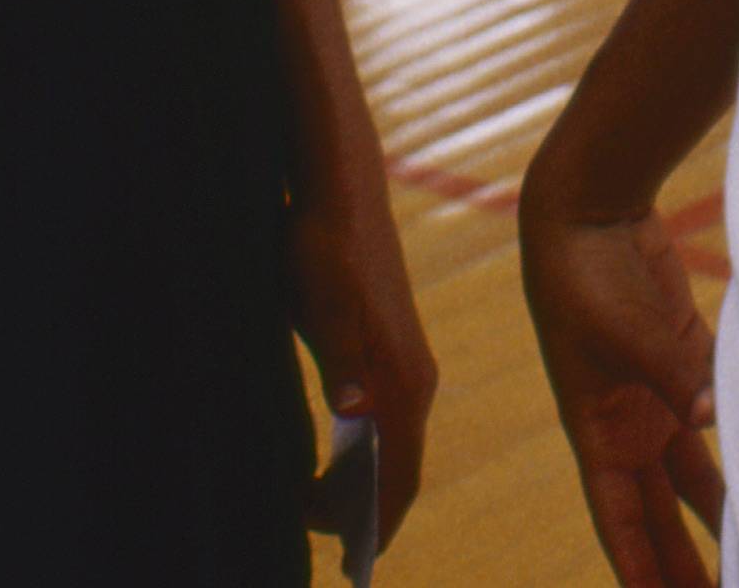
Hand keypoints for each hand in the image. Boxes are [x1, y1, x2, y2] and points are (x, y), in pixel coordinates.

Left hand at [292, 167, 438, 545]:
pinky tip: (338, 457)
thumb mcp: (323, 305)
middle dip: (369, 514)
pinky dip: (367, 452)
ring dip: (366, 484)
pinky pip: (388, 419)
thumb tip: (355, 414)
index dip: (375, 521)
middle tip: (329, 549)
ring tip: (326, 514)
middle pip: (402, 467)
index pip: (401, 473)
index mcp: (403, 378)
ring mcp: (407, 362)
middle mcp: (416, 379)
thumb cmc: (324, 247)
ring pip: (395, 443)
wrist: (339, 189)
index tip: (347, 559)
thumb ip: (341, 359)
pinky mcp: (391, 348)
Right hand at [519, 203, 722, 587]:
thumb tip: (710, 419)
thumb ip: (673, 375)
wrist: (587, 208)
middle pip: (661, 516)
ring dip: (718, 517)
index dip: (640, 571)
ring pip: (693, 480)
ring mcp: (658, 400)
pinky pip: (714, 420)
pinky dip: (738, 448)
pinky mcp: (686, 366)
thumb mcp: (623, 331)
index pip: (620, 523)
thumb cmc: (585, 274)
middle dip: (683, 565)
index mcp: (597, 432)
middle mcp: (628, 428)